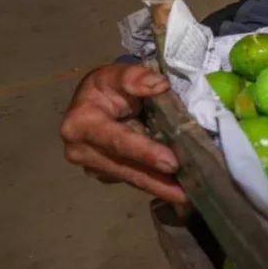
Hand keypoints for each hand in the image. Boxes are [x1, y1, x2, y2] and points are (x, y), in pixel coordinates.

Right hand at [61, 63, 185, 203]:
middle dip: (156, 181)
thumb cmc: (108, 86)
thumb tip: (160, 84)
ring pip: (130, 178)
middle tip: (186, 193)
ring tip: (187, 195)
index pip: (118, 141)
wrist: (96, 99)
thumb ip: (136, 77)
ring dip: (158, 187)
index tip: (171, 163)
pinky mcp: (105, 173)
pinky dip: (154, 184)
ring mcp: (92, 165)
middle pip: (125, 167)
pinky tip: (177, 189)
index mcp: (80, 124)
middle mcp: (81, 150)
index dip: (145, 153)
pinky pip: (133, 179)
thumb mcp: (118, 73)